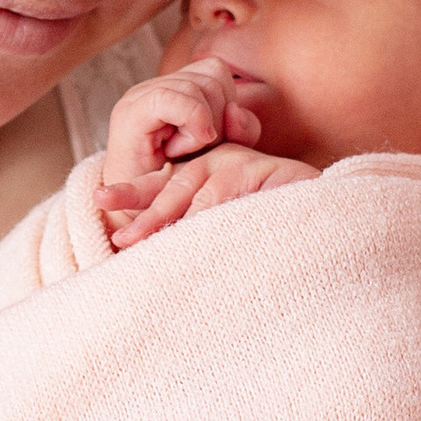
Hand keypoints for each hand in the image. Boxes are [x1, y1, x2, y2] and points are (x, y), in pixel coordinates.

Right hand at [101, 55, 263, 199]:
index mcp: (177, 88)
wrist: (141, 219)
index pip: (216, 71)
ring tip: (180, 152)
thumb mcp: (222, 153)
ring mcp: (140, 96)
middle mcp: (156, 85)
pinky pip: (170, 98)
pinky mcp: (130, 113)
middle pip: (211, 75)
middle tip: (195, 148)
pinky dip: (188, 121)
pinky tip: (178, 148)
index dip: (227, 103)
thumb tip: (235, 112)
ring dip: (200, 125)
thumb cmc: (181, 185)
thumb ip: (241, 131)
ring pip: (194, 85)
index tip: (210, 138)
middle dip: (217, 115)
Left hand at [101, 142, 318, 247]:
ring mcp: (236, 162)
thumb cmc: (272, 225)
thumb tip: (153, 259)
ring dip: (166, 220)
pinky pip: (222, 197)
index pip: (161, 184)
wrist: (322, 216)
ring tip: (140, 242)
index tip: (99, 200)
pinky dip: (206, 219)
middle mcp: (215, 162)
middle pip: (169, 188)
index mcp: (203, 173)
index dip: (131, 194)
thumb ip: (196, 229)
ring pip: (193, 193)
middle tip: (118, 235)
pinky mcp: (256, 169)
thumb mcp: (225, 226)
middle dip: (140, 211)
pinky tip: (192, 238)